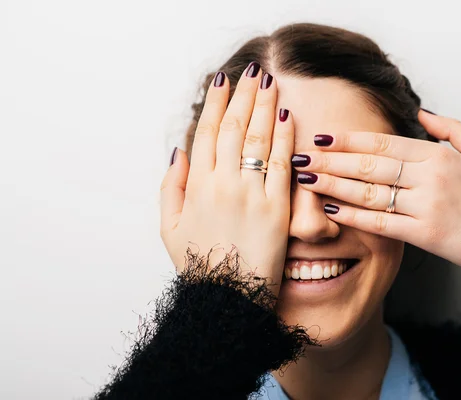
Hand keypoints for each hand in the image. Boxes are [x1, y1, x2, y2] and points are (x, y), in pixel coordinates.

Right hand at [160, 64, 293, 294]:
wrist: (228, 298)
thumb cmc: (198, 264)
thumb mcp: (168, 227)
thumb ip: (170, 186)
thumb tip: (178, 151)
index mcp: (196, 186)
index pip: (207, 132)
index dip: (216, 104)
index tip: (223, 81)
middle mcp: (222, 184)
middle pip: (234, 128)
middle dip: (243, 94)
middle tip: (252, 70)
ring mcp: (250, 194)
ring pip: (257, 139)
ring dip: (264, 105)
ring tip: (270, 81)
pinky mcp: (277, 208)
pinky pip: (282, 164)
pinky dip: (284, 137)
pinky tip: (286, 115)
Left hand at [293, 110, 460, 277]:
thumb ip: (452, 129)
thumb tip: (421, 113)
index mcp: (438, 155)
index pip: (383, 143)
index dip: (348, 140)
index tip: (322, 138)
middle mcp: (429, 176)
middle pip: (369, 165)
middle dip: (330, 161)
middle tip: (301, 158)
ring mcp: (426, 205)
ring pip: (370, 192)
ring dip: (334, 185)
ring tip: (308, 181)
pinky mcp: (426, 235)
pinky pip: (382, 223)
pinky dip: (355, 216)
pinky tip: (332, 210)